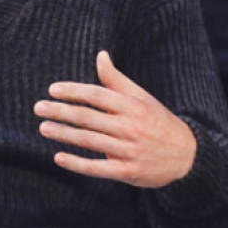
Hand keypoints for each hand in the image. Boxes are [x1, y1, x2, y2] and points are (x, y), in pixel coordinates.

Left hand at [34, 50, 196, 186]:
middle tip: (39, 108)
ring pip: (90, 141)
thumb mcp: (143, 98)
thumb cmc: (159, 122)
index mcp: (134, 106)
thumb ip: (117, 80)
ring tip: (44, 128)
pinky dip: (77, 163)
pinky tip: (59, 157)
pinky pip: (97, 168)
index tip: (53, 89)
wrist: (187, 157)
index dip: (74, 91)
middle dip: (61, 112)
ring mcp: (129, 151)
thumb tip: (101, 55)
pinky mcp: (127, 172)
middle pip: (89, 118)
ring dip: (64, 134)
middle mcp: (131, 127)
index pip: (98, 95)